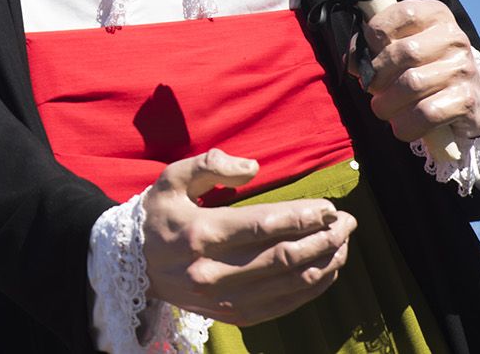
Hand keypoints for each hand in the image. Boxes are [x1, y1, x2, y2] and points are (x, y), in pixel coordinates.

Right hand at [141, 149, 355, 325]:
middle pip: (284, 257)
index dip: (303, 217)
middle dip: (324, 239)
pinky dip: (311, 289)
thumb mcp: (172, 178)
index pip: (264, 226)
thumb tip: (253, 169)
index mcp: (201, 232)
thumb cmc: (158, 215)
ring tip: (344, 244)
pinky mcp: (231, 315)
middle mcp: (214, 270)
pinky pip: (282, 305)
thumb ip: (210, 165)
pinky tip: (327, 271)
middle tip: (347, 222)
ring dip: (324, 264)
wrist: (132, 265)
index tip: (328, 207)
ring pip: (288, 284)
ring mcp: (224, 298)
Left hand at [358, 0, 479, 143]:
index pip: (404, 14)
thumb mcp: (399, 43)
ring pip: (412, 84)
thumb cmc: (422, 65)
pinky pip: (427, 113)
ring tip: (382, 107)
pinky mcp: (466, 100)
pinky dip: (406, 123)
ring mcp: (463, 69)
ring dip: (387, 103)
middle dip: (378, 75)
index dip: (376, 34)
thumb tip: (352, 61)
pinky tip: (401, 124)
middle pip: (404, 52)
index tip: (368, 53)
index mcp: (435, 15)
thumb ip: (373, 44)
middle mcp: (454, 38)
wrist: (466, 96)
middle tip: (372, 87)